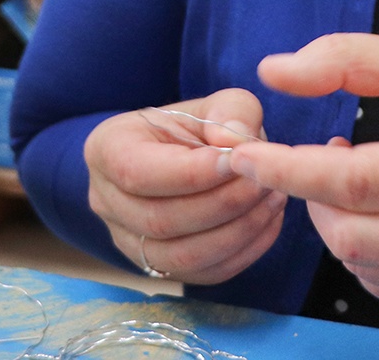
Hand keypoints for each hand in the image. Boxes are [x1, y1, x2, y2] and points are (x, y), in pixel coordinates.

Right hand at [83, 89, 286, 284]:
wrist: (192, 158)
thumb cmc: (199, 126)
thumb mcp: (215, 104)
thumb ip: (231, 111)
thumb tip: (235, 142)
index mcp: (107, 149)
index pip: (137, 172)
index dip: (190, 173)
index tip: (237, 161)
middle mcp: (106, 201)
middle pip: (160, 220)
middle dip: (222, 203)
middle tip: (264, 181)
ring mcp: (130, 242)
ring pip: (181, 256)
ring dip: (236, 231)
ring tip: (272, 199)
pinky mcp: (161, 269)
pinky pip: (203, 274)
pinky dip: (243, 252)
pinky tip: (268, 221)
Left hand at [229, 34, 378, 318]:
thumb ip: (343, 58)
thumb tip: (272, 72)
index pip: (355, 183)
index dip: (289, 170)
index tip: (242, 154)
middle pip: (350, 236)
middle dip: (311, 198)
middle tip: (316, 160)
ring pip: (360, 265)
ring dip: (336, 222)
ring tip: (356, 180)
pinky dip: (363, 249)